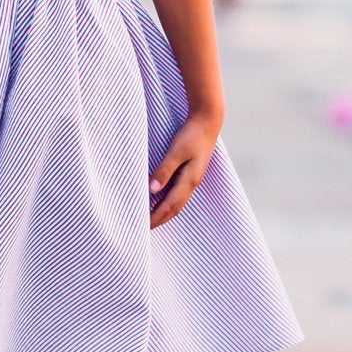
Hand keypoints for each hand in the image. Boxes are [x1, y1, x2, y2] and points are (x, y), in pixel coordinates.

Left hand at [149, 112, 220, 227]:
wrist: (208, 122)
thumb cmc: (191, 134)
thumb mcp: (176, 151)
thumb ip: (164, 170)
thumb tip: (152, 190)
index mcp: (189, 180)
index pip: (169, 206)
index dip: (156, 217)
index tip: (143, 227)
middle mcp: (192, 183)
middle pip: (174, 208)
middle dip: (160, 220)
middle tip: (143, 230)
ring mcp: (193, 179)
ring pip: (177, 202)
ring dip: (164, 212)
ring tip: (151, 219)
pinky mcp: (191, 173)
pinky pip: (179, 194)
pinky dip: (169, 202)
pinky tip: (160, 201)